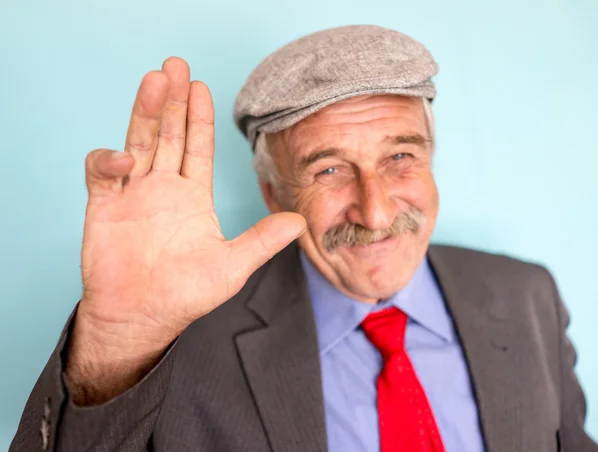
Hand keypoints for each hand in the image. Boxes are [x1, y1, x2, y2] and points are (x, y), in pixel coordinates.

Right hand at [66, 58, 305, 401]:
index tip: (200, 87)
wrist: (141, 318)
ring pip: (138, 141)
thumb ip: (263, 240)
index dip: (199, 117)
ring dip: (144, 111)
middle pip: (168, 134)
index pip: (197, 147)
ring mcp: (133, 195)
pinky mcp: (104, 206)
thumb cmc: (186, 295)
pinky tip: (125, 159)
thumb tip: (300, 221)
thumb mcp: (232, 266)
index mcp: (192, 197)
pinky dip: (109, 160)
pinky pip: (101, 173)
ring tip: (154, 80)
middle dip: (172, 101)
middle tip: (175, 65)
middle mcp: (164, 189)